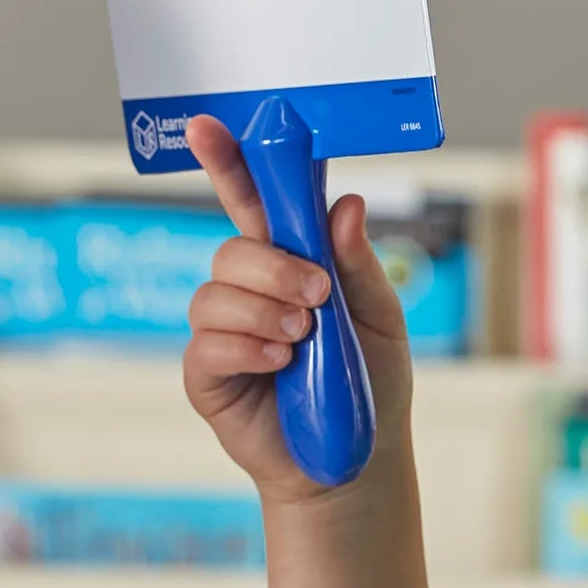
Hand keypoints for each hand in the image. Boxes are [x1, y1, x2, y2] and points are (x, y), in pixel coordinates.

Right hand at [181, 114, 412, 504]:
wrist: (357, 460)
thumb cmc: (370, 385)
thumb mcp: (380, 318)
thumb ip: (358, 265)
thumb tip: (346, 205)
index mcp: (291, 265)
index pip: (253, 203)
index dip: (230, 163)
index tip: (208, 127)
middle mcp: (249, 291)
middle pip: (233, 247)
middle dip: (274, 265)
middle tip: (317, 297)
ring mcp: (223, 332)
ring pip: (214, 292)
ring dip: (264, 310)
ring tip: (302, 340)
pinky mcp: (207, 374)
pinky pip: (206, 343)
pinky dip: (247, 348)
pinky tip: (279, 364)